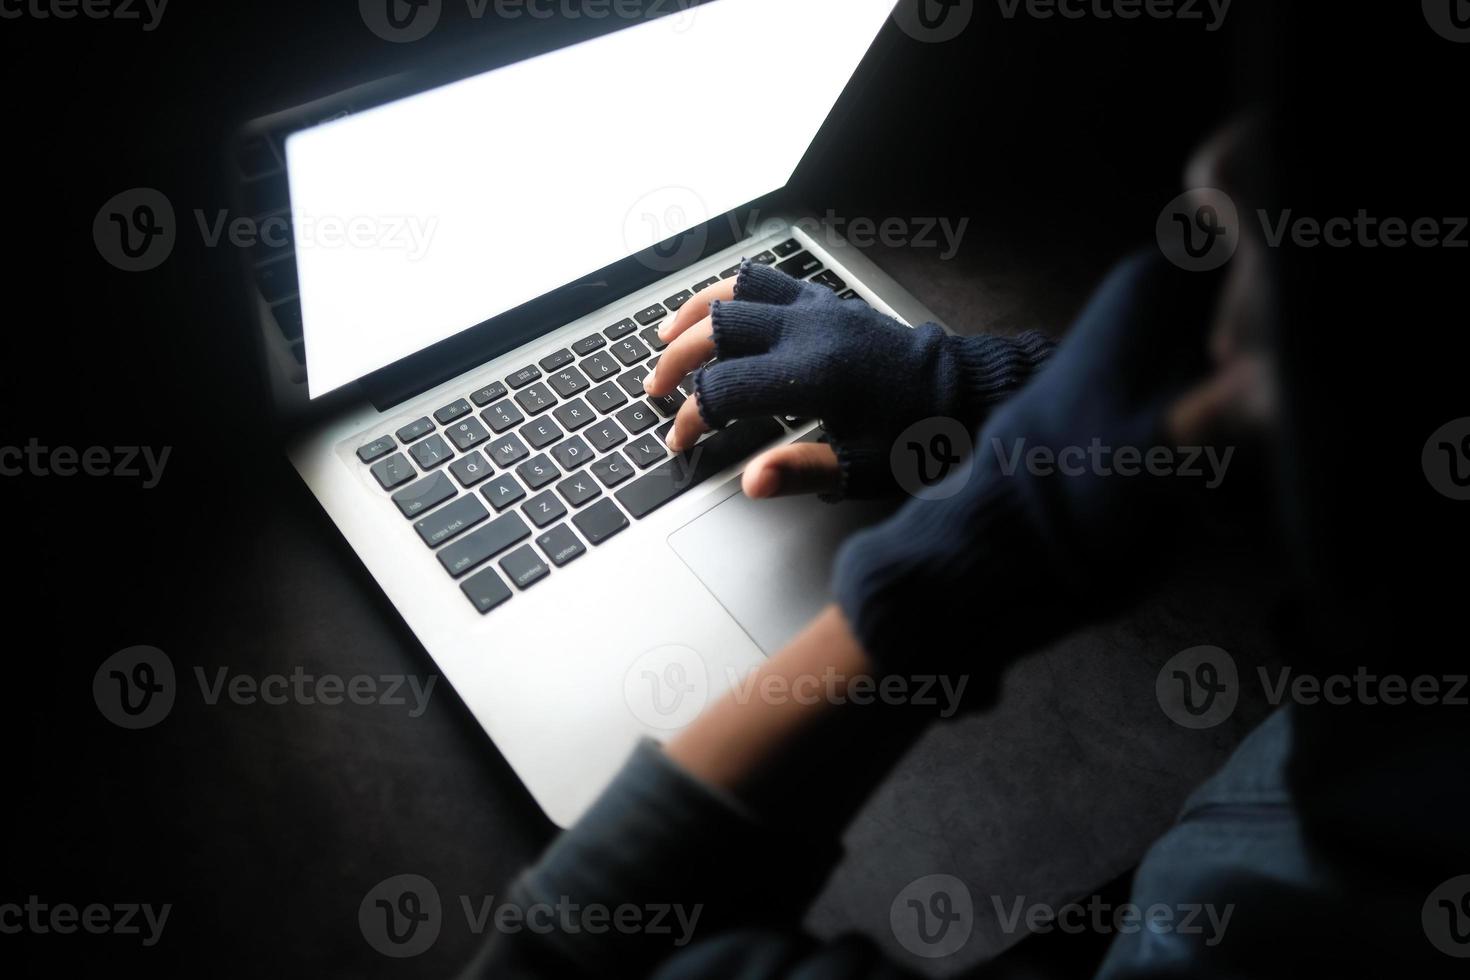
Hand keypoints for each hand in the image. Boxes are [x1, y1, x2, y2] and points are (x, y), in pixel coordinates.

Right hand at [645, 261, 1053, 499]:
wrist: (967, 394)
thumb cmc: (919, 436)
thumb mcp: (865, 467)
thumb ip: (802, 471)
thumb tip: (751, 480)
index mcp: (813, 376)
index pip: (723, 392)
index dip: (690, 419)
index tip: (680, 442)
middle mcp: (809, 331)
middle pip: (715, 330)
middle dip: (676, 362)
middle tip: (655, 392)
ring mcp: (817, 309)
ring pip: (734, 291)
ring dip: (693, 315)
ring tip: (665, 338)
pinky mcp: (827, 301)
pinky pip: (765, 279)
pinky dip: (730, 292)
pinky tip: (715, 310)